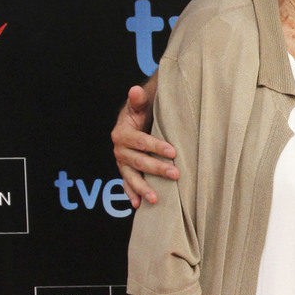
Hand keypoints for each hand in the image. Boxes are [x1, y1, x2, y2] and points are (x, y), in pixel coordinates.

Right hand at [111, 81, 176, 207]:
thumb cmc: (141, 113)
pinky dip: (132, 195)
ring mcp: (122, 163)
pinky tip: (138, 205)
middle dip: (157, 168)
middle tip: (176, 174)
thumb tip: (135, 89)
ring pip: (131, 177)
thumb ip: (138, 101)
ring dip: (142, 188)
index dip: (156, 146)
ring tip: (155, 199)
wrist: (134, 123)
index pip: (141, 141)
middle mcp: (119, 150)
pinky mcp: (126, 172)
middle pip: (139, 161)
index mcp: (122, 133)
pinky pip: (127, 185)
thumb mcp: (140, 106)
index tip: (173, 152)